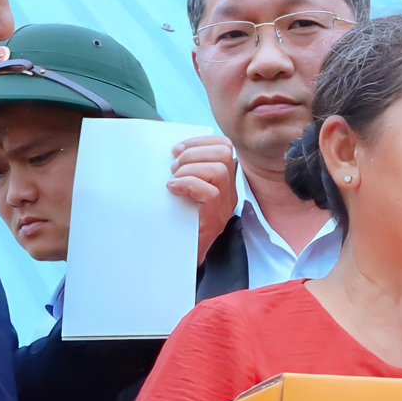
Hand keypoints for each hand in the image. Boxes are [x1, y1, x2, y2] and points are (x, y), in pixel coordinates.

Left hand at [168, 135, 238, 264]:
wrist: (179, 258)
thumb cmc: (179, 222)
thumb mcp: (184, 190)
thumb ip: (185, 171)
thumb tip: (171, 152)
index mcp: (223, 181)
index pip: (224, 146)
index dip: (200, 141)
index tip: (177, 149)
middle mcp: (229, 192)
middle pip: (224, 153)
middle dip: (194, 153)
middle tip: (174, 167)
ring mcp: (225, 206)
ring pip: (219, 170)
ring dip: (190, 169)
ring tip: (174, 180)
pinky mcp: (215, 219)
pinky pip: (210, 192)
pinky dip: (188, 184)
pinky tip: (173, 190)